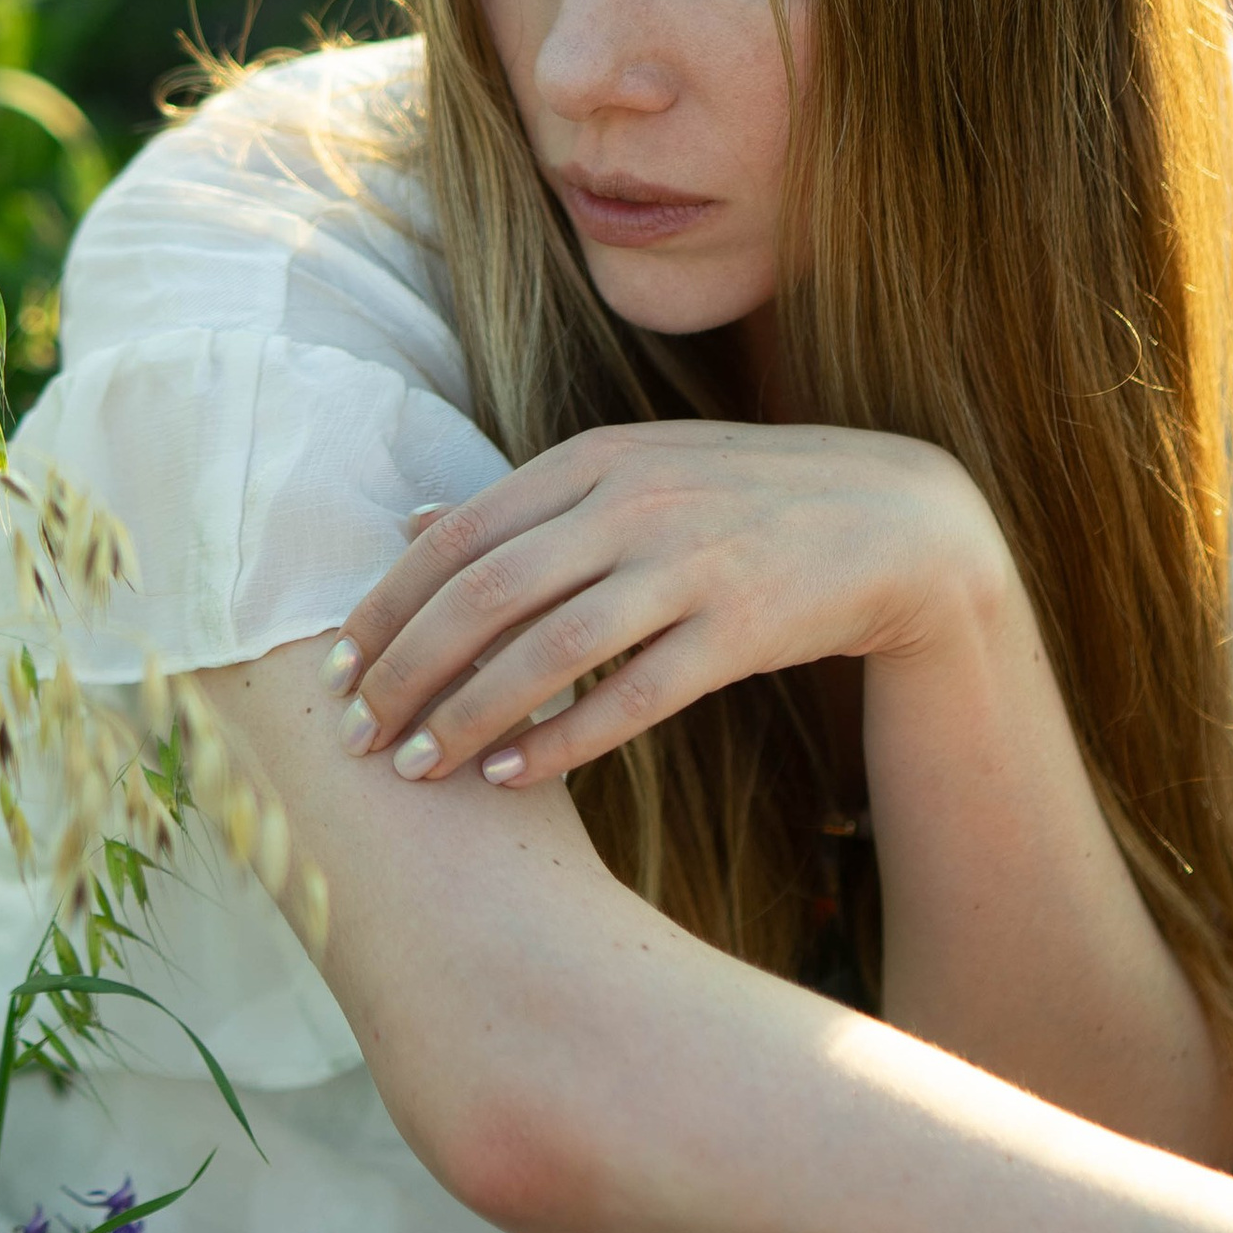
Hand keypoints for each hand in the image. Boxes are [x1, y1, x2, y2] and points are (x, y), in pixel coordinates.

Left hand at [322, 418, 1009, 786]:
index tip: (335, 667)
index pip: (460, 534)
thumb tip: (407, 524)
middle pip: (487, 594)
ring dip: (468, 715)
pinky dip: (562, 740)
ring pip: (549, 650)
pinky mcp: (740, 629)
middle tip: (358, 736)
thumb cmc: (745, 499)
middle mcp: (635, 502)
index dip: (388, 605)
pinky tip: (511, 775)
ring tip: (418, 769)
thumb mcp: (636, 469)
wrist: (897, 518)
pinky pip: (632, 698)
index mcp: (598, 457)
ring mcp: (690, 564)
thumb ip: (526, 500)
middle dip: (407, 671)